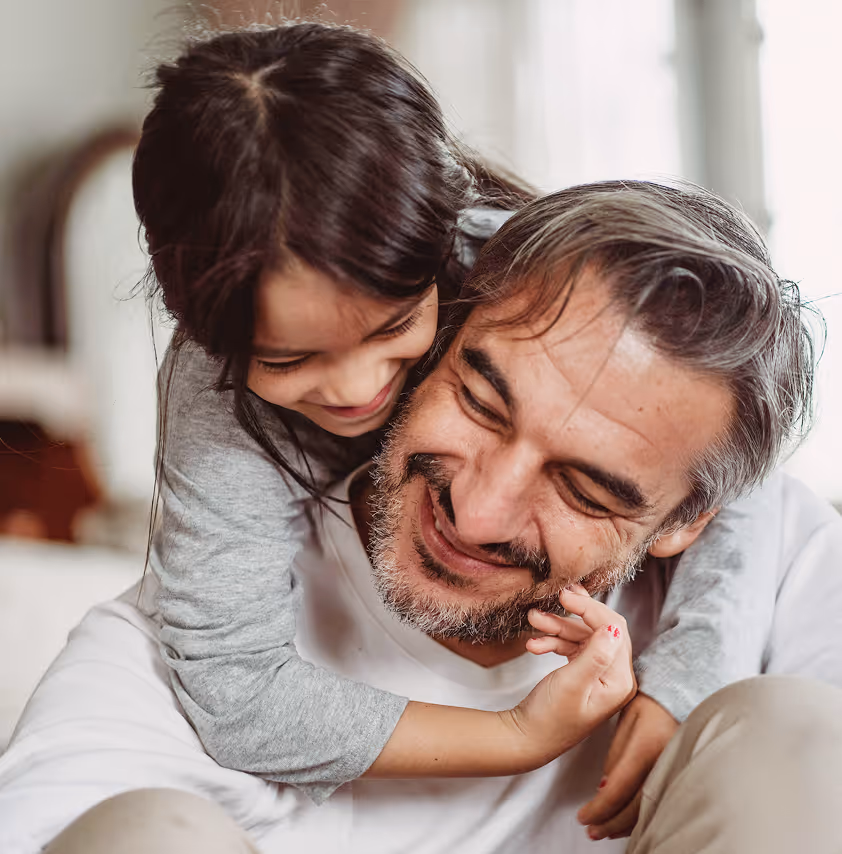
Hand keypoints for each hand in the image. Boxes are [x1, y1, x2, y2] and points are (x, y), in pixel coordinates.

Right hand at [505, 586, 636, 766]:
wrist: (525, 739)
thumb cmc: (549, 719)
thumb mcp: (572, 683)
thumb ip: (594, 654)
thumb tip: (614, 627)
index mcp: (620, 680)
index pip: (614, 630)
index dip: (591, 609)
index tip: (566, 595)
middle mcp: (614, 676)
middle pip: (599, 629)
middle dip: (574, 615)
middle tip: (556, 596)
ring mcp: (597, 675)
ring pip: (581, 636)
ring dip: (557, 627)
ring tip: (533, 619)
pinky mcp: (581, 674)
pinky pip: (570, 647)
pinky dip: (553, 641)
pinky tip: (534, 644)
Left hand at [577, 692, 678, 840]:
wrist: (688, 691)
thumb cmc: (654, 699)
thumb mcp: (628, 716)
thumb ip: (616, 752)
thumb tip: (603, 787)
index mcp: (648, 745)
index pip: (618, 788)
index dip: (599, 808)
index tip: (583, 817)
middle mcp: (666, 762)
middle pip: (635, 808)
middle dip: (610, 823)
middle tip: (591, 830)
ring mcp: (679, 770)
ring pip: (651, 810)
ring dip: (626, 824)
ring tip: (606, 830)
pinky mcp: (684, 774)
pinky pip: (662, 803)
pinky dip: (643, 816)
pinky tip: (630, 821)